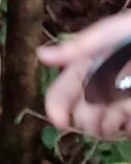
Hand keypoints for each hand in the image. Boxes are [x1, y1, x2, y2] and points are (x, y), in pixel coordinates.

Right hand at [40, 13, 130, 140]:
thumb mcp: (112, 34)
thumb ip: (81, 46)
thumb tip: (40, 55)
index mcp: (88, 65)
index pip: (62, 92)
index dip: (57, 107)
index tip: (60, 121)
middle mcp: (100, 85)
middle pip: (81, 113)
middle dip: (87, 118)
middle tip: (101, 115)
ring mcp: (119, 100)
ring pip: (102, 125)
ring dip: (107, 125)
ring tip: (119, 114)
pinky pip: (125, 129)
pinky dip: (126, 127)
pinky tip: (130, 116)